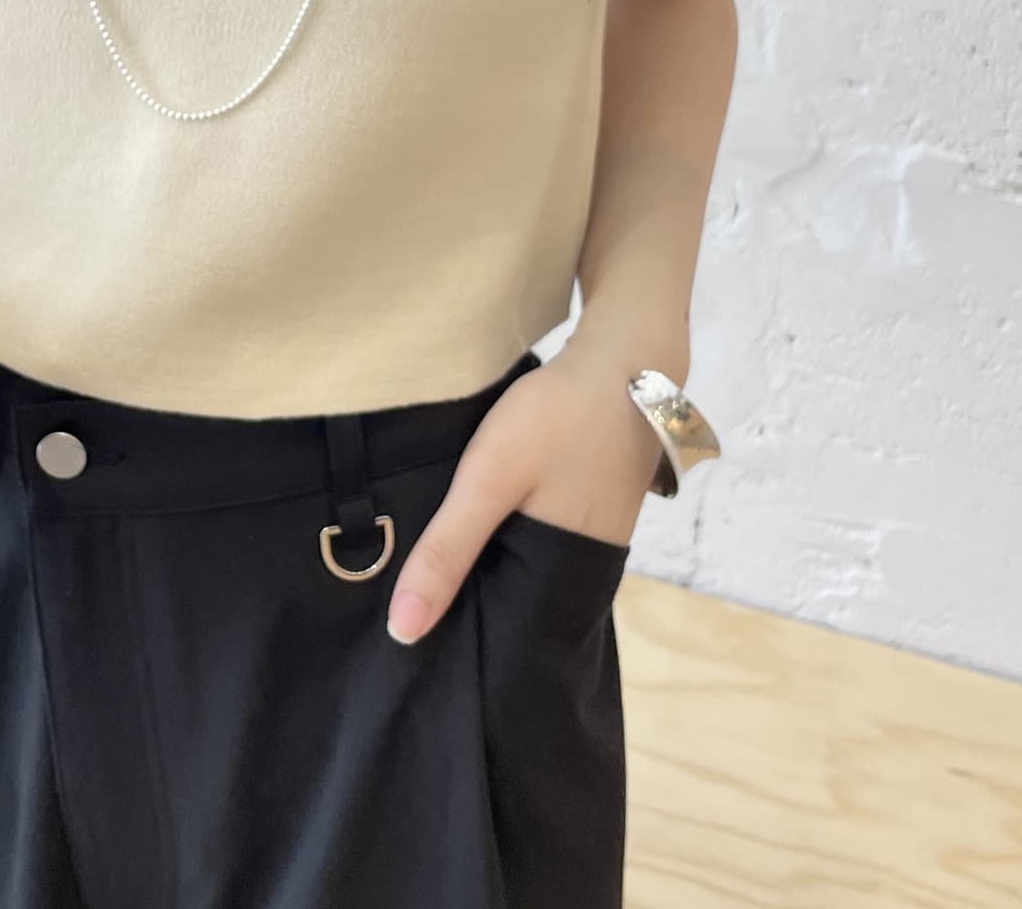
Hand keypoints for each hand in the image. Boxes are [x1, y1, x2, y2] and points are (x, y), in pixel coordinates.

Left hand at [385, 342, 661, 644]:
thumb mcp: (490, 479)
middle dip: (462, 615)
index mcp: (564, 585)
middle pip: (511, 611)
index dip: (460, 652)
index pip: (505, 646)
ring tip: (416, 584)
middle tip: (396, 620)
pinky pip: (533, 543)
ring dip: (481, 577)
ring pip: (520, 575)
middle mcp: (582, 576)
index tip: (406, 660)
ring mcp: (590, 542)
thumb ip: (447, 549)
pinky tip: (463, 535)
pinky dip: (500, 544)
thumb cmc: (558, 420)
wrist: (625, 360)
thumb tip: (402, 632)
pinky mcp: (587, 511)